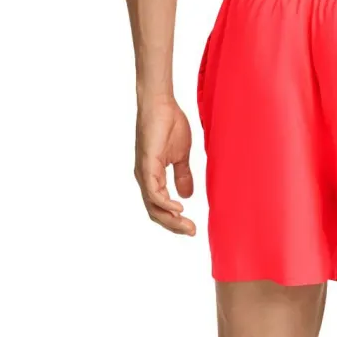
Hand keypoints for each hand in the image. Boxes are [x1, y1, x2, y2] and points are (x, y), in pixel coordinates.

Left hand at [134, 98, 195, 234]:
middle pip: (155, 212)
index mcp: (152, 177)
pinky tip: (178, 208)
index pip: (160, 207)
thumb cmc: (170, 124)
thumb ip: (183, 176)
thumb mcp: (181, 156)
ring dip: (171, 219)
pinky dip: (165, 203)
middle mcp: (145, 178)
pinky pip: (153, 192)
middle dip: (174, 226)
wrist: (161, 104)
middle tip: (192, 232)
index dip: (175, 220)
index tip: (192, 228)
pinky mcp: (146, 165)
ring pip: (153, 207)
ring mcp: (144, 173)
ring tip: (187, 225)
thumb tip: (187, 196)